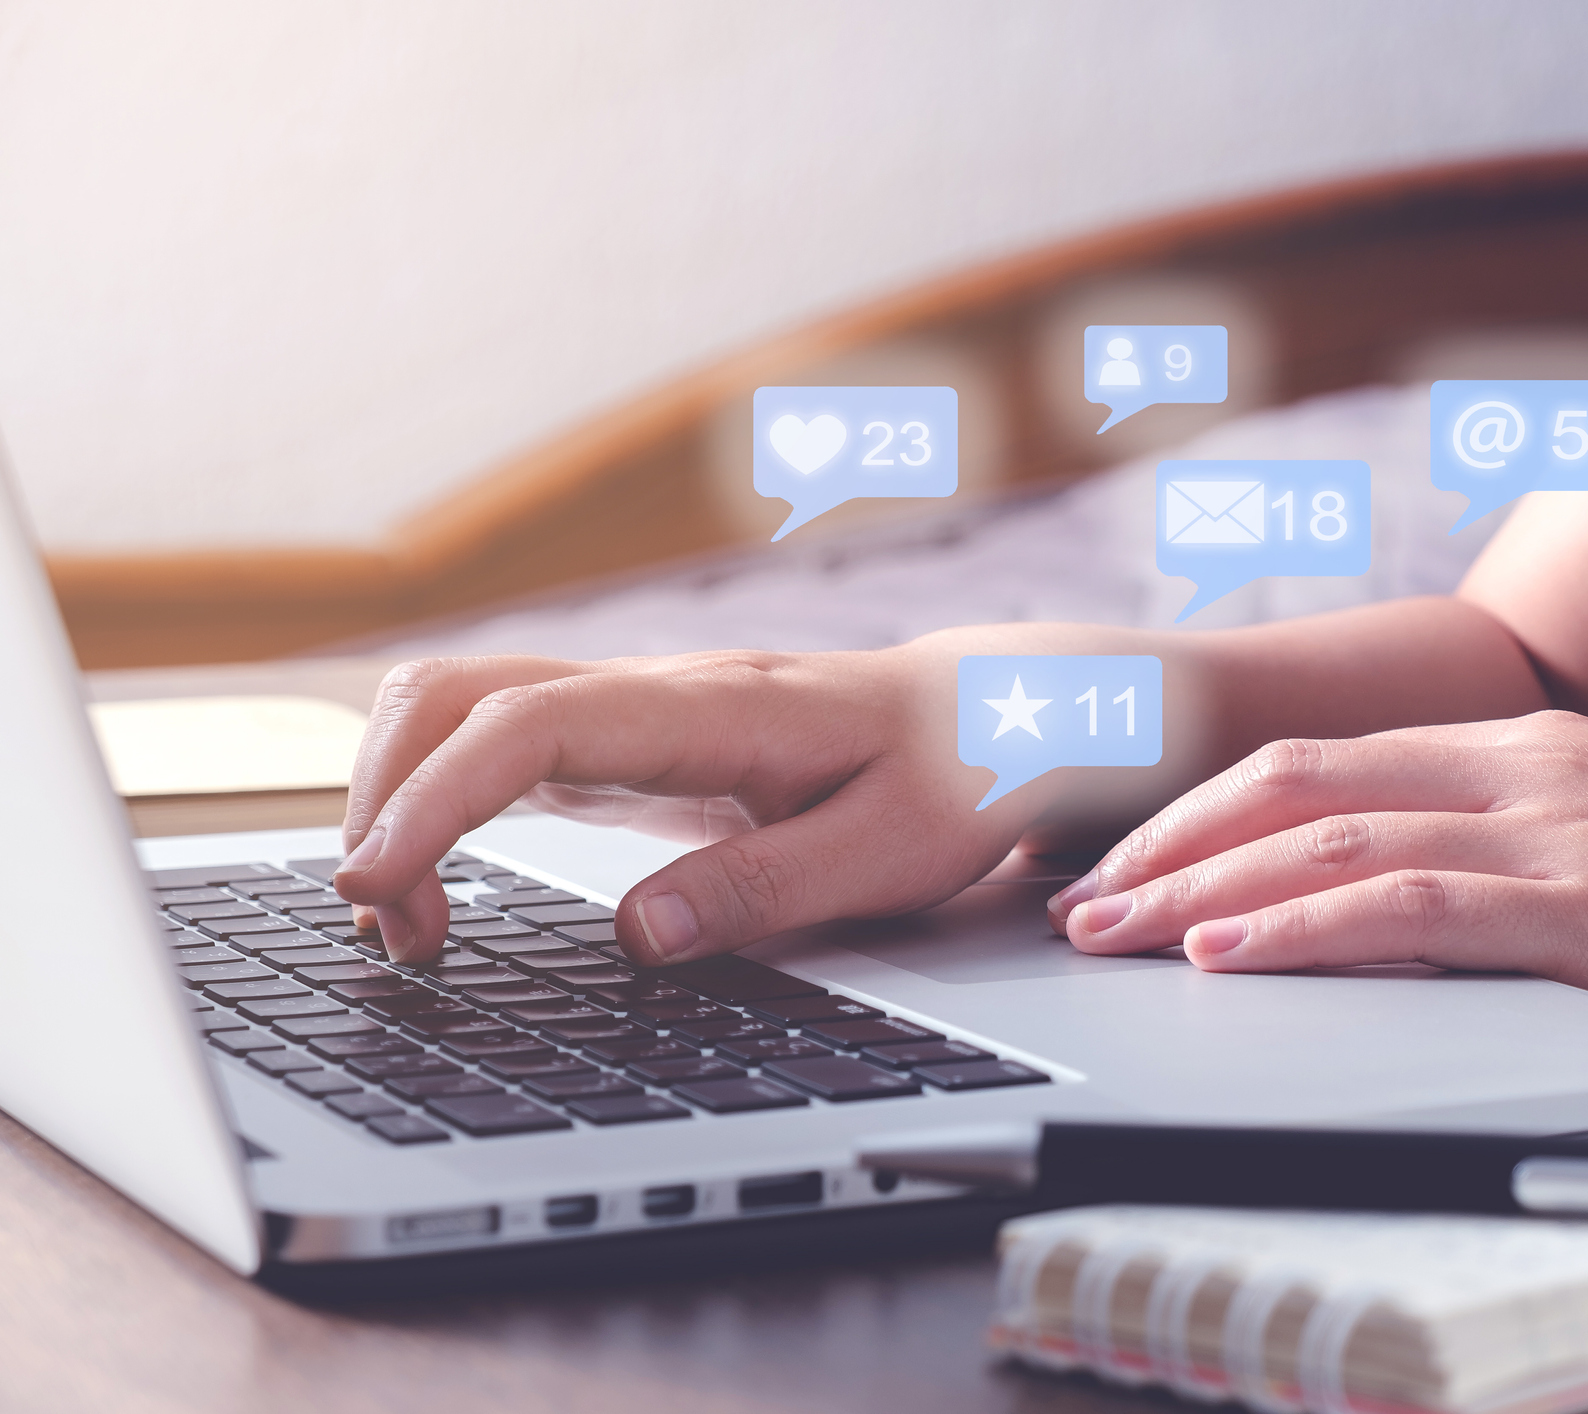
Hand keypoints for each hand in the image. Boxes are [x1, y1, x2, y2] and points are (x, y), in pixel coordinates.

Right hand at [331, 640, 1052, 964]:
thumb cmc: (950, 774)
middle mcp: (654, 692)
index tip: (378, 886)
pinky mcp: (624, 741)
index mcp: (716, 708)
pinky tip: (439, 888)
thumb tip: (637, 936)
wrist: (986, 713)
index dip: (437, 799)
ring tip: (411, 928)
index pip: (533, 723)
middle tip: (388, 930)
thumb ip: (769, 889)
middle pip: (457, 692)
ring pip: (459, 707)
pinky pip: (494, 745)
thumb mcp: (892, 850)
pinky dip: (436, 805)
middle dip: (383, 797)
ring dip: (399, 800)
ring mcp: (631, 709)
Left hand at [1049, 711, 1587, 1043]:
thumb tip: (1409, 891)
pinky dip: (1305, 926)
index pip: (1321, 758)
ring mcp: (1552, 828)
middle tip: (1076, 898)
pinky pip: (1412, 906)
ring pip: (1332, 836)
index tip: (1126, 852)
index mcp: (1519, 745)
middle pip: (1296, 782)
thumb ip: (1514, 845)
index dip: (1204, 804)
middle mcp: (1517, 768)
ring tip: (1111, 932)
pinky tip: (1232, 953)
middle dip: (1169, 841)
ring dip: (1202, 889)